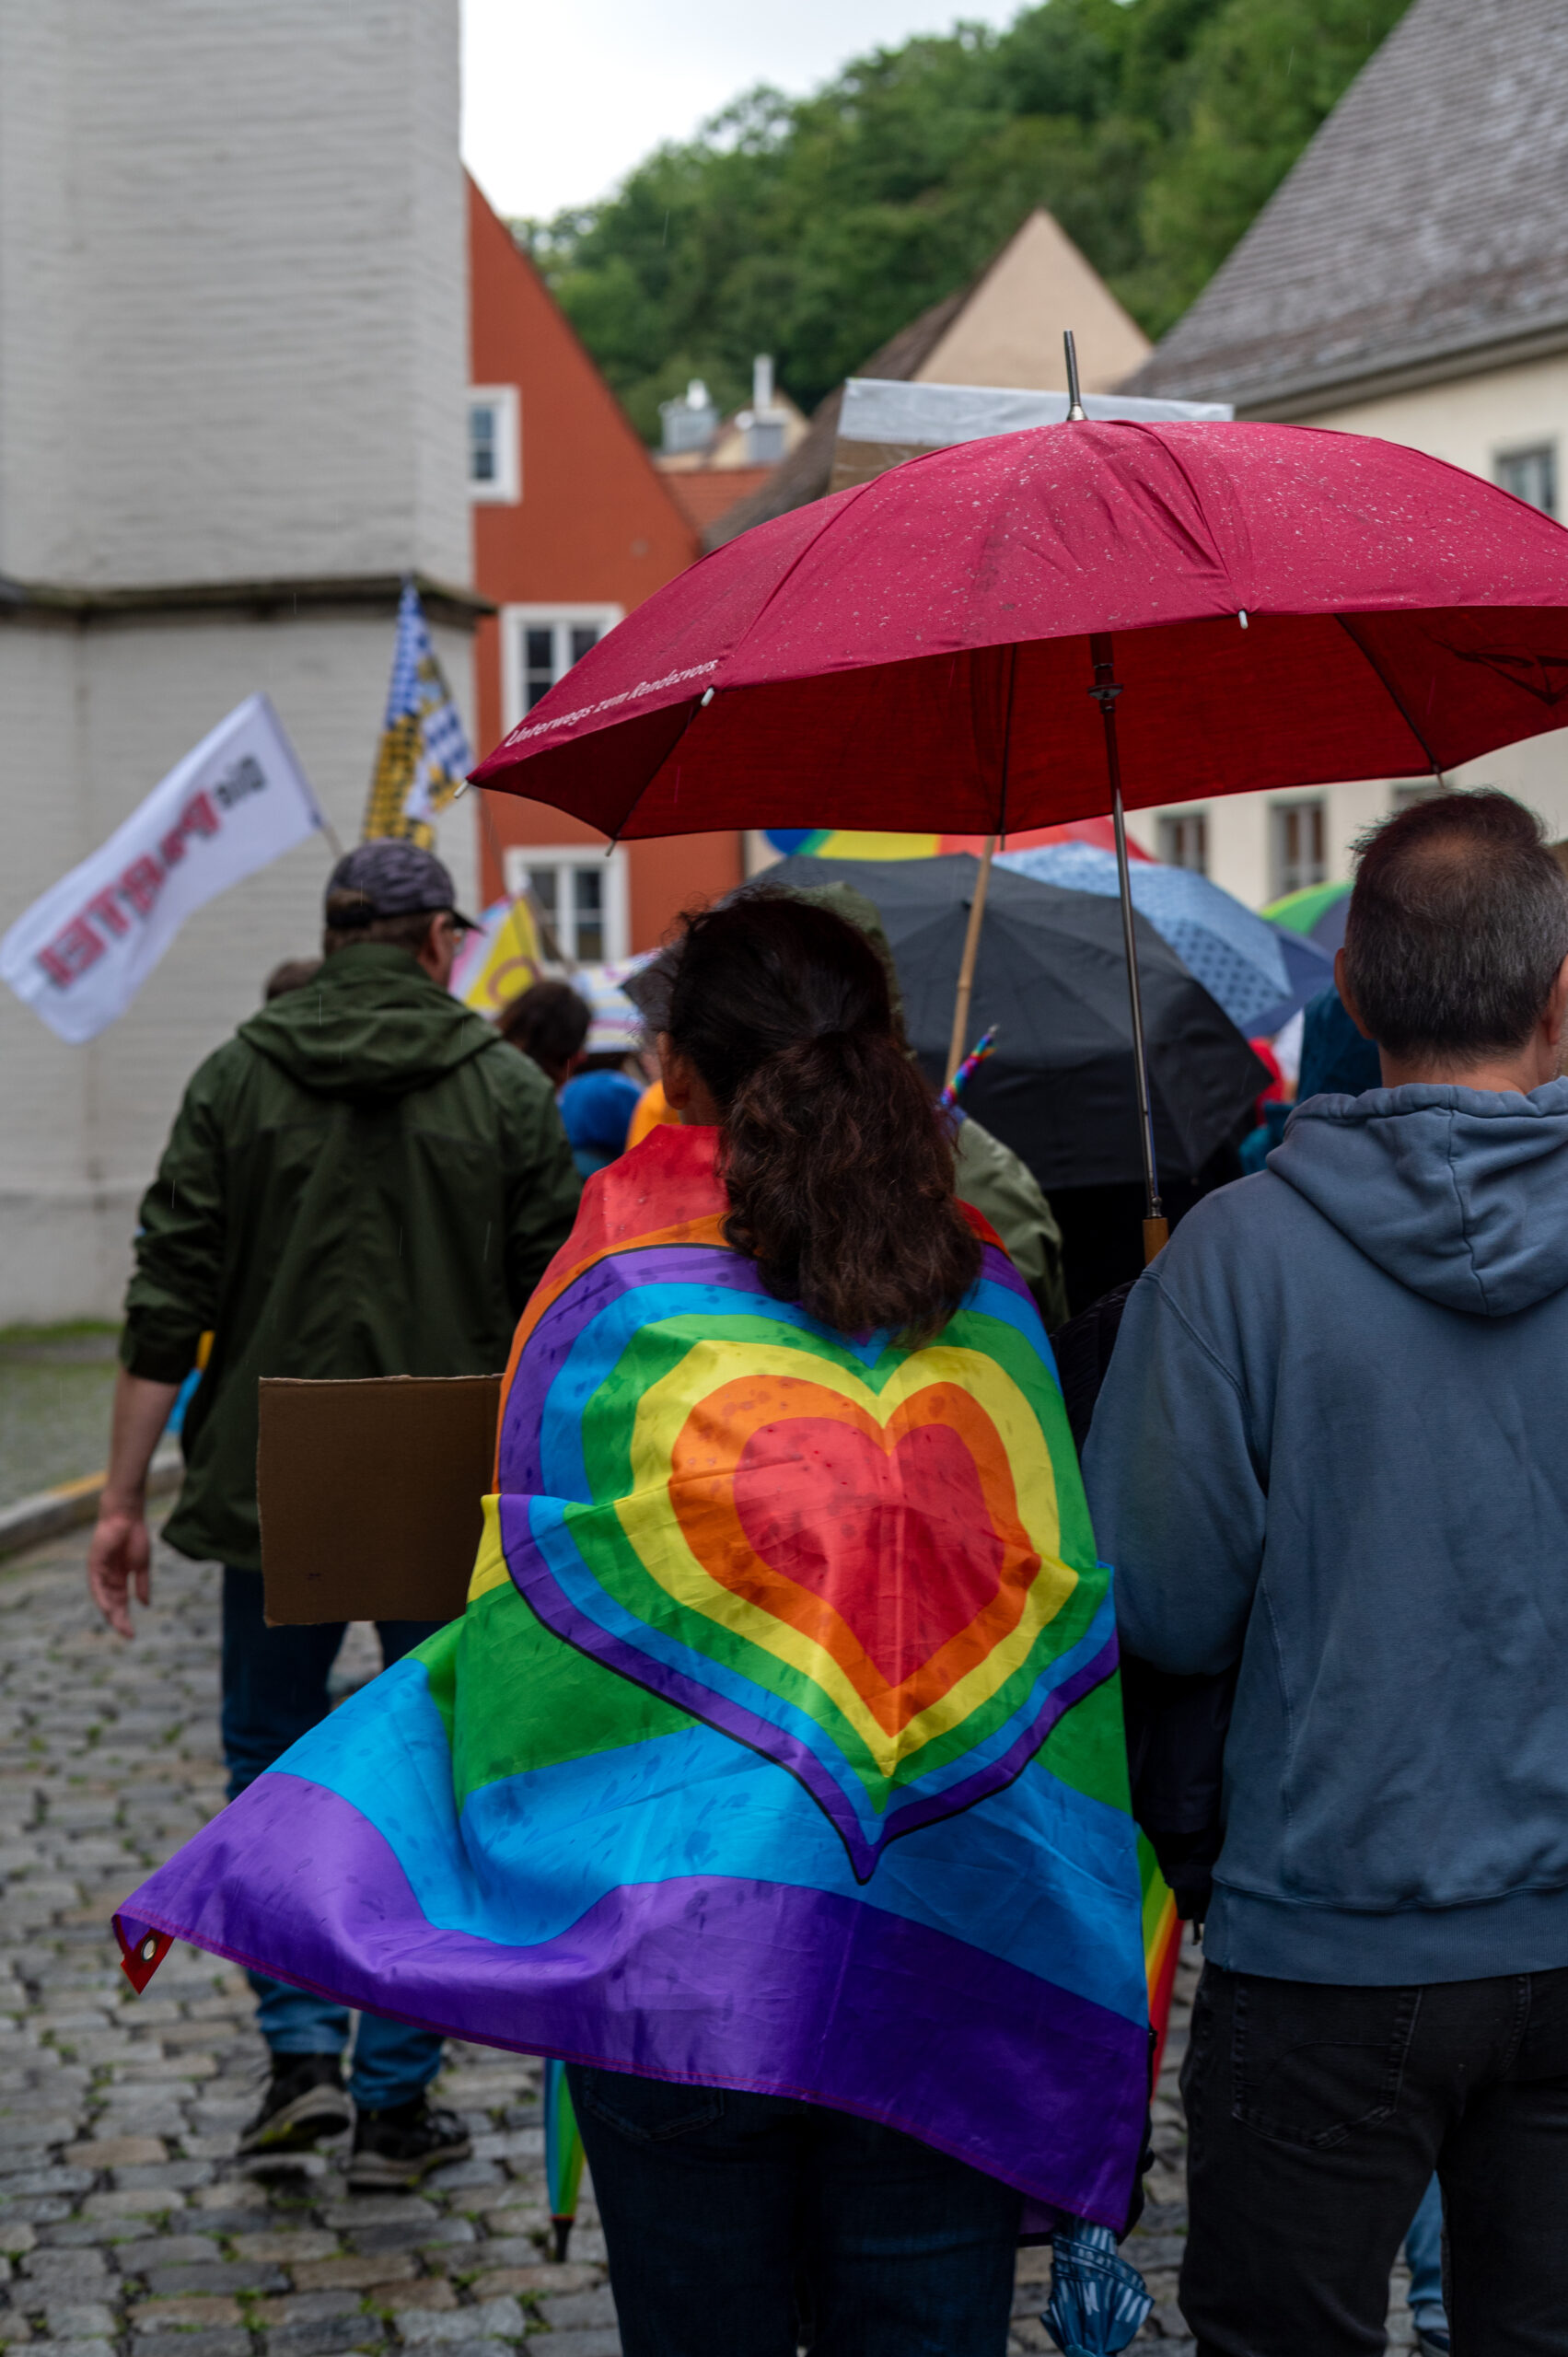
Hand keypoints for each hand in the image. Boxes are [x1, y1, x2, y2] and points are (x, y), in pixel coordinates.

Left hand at [88, 1498, 151, 1637]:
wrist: (128, 1517)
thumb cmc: (135, 1536)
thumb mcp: (142, 1565)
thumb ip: (142, 1585)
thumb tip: (145, 1605)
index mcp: (119, 1579)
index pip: (121, 1603)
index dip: (125, 1618)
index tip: (132, 1634)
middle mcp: (107, 1579)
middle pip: (111, 1605)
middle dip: (119, 1620)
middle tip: (128, 1634)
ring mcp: (100, 1572)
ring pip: (103, 1599)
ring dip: (110, 1613)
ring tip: (120, 1625)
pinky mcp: (94, 1565)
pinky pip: (96, 1586)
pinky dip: (101, 1598)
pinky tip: (108, 1609)